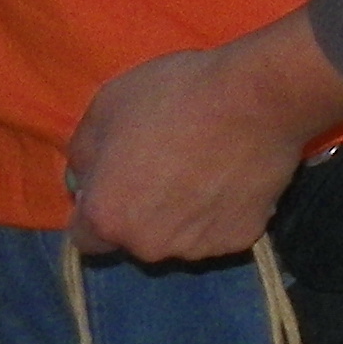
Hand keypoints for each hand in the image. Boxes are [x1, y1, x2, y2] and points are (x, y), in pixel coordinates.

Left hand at [62, 14, 342, 263]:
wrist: (257, 97)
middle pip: (136, 237)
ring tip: (204, 168)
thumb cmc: (174, 96)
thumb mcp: (107, 105)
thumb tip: (85, 175)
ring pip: (180, 237)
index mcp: (107, 217)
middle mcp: (148, 245)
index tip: (118, 181)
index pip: (86, 237)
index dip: (100, 207)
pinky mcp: (242, 240)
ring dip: (183, 213)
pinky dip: (222, 211)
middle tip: (166, 167)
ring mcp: (198, 248)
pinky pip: (221, 230)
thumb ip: (85, 151)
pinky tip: (232, 176)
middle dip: (143, 211)